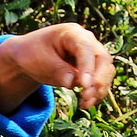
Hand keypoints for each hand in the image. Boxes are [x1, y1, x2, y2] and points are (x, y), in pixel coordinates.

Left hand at [0, 23, 114, 111]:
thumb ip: (57, 70)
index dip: (87, 67)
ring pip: (106, 71)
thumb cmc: (33, 53)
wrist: (30, 56)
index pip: (86, 48)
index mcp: (72, 33)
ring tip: (84, 103)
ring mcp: (92, 54)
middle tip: (85, 97)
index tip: (84, 85)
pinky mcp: (94, 67)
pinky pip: (102, 80)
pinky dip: (97, 93)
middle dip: (98, 80)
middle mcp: (87, 41)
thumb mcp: (40, 60)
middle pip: (103, 59)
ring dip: (99, 89)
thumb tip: (72, 82)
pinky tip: (86, 103)